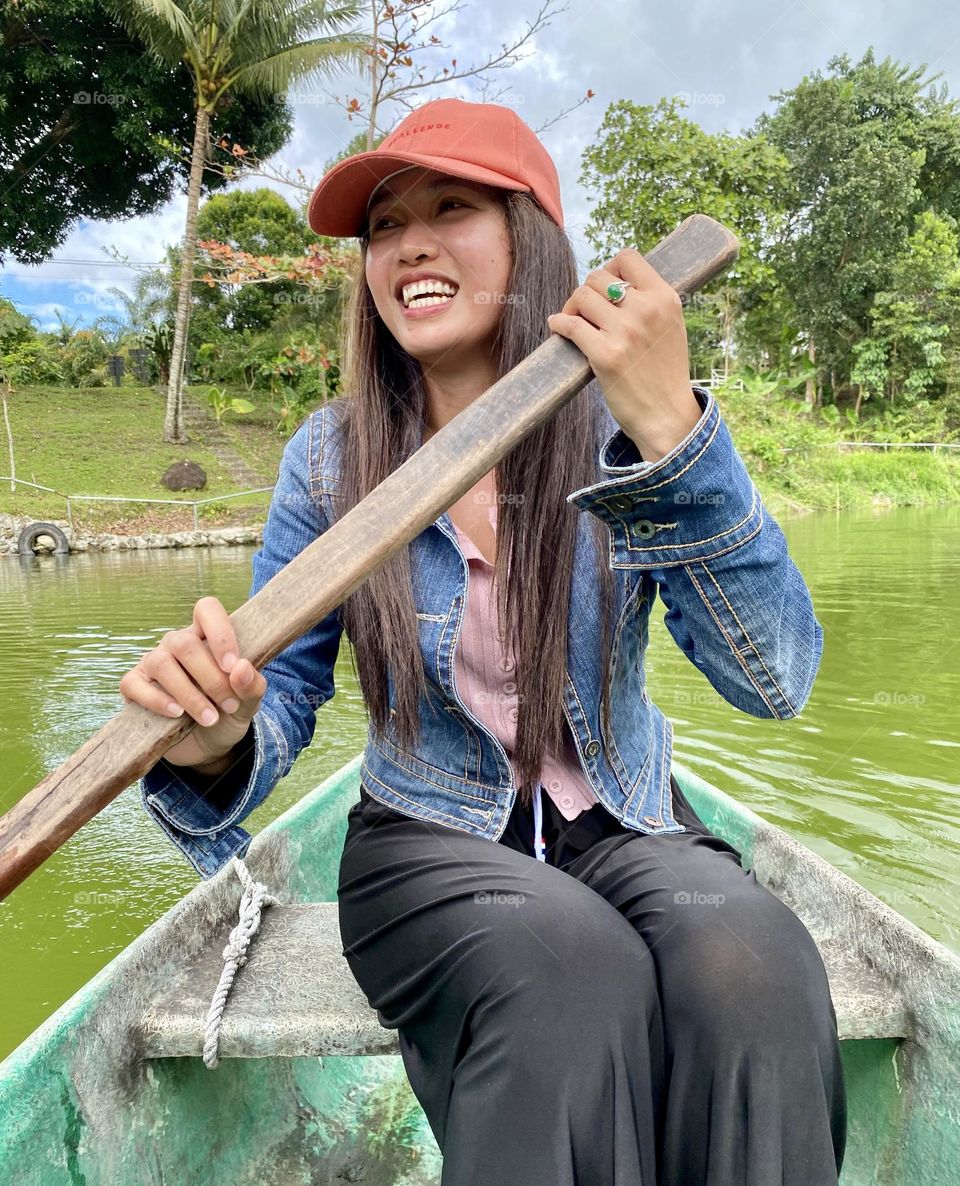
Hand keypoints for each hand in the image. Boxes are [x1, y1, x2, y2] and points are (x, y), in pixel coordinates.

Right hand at [119, 596, 267, 769]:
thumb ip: (252, 685)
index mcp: (206, 637)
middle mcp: (176, 644)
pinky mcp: (135, 686)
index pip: (207, 610)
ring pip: (161, 663)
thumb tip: (242, 668)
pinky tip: (177, 714)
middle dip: (211, 678)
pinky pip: (135, 684)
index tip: (233, 665)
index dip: (220, 633)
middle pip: (185, 644)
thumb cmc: (227, 712)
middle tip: (230, 705)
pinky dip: (157, 700)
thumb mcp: (248, 702)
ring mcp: (152, 663)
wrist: (207, 746)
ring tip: (209, 718)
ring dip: (189, 694)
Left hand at [547, 247, 700, 460]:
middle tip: (584, 312)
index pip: (627, 257)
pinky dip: (558, 324)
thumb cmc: (663, 372)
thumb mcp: (670, 326)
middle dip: (585, 292)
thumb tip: (612, 283)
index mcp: (665, 298)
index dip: (609, 269)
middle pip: (597, 277)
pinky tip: (557, 327)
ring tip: (573, 322)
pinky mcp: (606, 355)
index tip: (605, 290)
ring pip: (581, 297)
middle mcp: (647, 310)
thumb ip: (649, 302)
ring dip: (571, 308)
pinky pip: (571, 325)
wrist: (667, 415)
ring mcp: (626, 333)